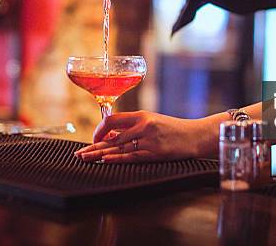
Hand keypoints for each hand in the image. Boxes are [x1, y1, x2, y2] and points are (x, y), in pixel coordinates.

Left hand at [74, 111, 208, 162]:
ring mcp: (149, 139)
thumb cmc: (174, 130)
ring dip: (100, 154)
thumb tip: (111, 136)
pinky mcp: (155, 152)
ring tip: (86, 159)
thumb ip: (133, 128)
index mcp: (142, 115)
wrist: (196, 135)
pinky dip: (117, 158)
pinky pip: (132, 156)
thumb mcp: (153, 122)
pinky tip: (105, 160)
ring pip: (119, 147)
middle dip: (94, 145)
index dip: (100, 129)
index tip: (94, 138)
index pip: (113, 119)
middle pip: (112, 136)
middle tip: (79, 153)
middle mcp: (144, 125)